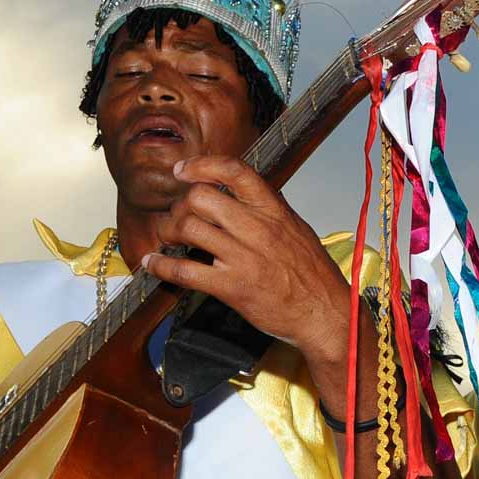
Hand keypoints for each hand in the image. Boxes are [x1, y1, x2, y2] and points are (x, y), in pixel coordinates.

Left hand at [145, 156, 351, 361]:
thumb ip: (268, 211)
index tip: (183, 170)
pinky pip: (185, 270)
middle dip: (180, 205)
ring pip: (188, 228)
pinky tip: (153, 264)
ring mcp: (243, 258)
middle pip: (200, 197)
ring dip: (168, 231)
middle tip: (177, 217)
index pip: (234, 171)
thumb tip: (241, 195)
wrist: (325, 313)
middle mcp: (257, 229)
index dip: (201, 165)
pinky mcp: (232, 287)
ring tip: (167, 238)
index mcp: (274, 211)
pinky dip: (161, 265)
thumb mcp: (297, 230)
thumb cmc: (313, 275)